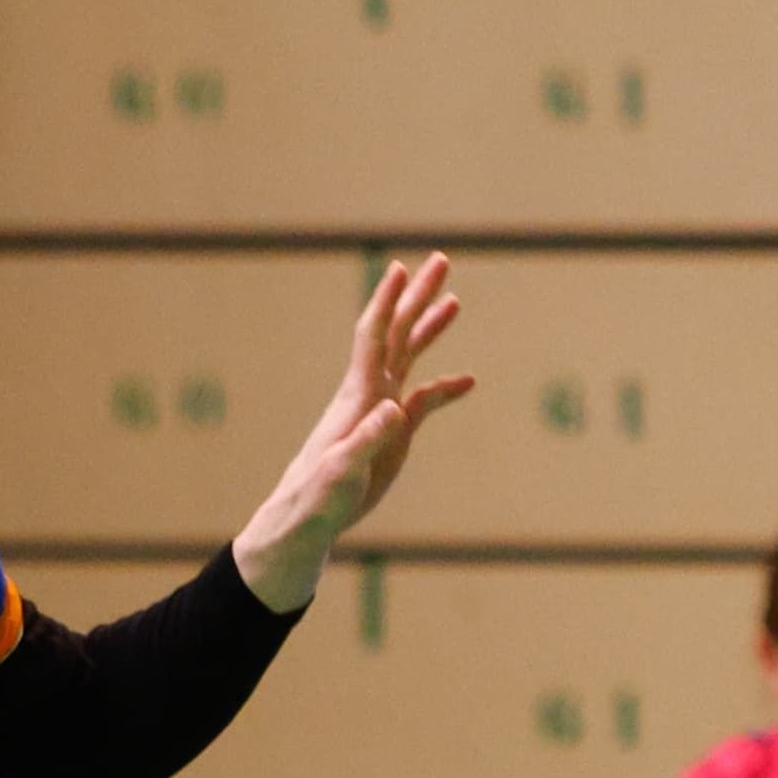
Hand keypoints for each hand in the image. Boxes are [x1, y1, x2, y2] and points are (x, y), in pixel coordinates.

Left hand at [234, 251, 477, 610]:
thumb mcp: (344, 470)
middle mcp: (370, 392)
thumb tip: (395, 408)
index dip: (387, 301)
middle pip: (396, 332)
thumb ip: (369, 438)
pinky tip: (470, 379)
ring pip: (408, 356)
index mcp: (359, 395)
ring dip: (429, 327)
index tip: (402, 268)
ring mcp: (382, 409)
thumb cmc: (318, 496)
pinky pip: (423, 399)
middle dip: (418, 295)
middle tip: (441, 260)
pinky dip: (446, 386)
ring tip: (455, 300)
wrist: (308, 518)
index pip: (374, 336)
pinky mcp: (393, 433)